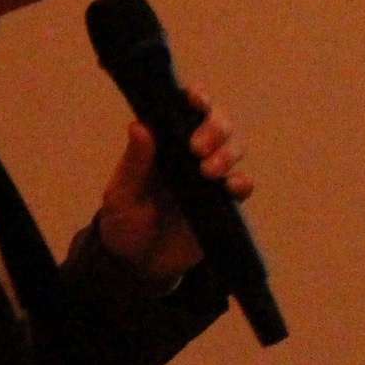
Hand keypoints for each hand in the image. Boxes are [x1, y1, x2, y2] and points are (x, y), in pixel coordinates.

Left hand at [96, 87, 253, 284]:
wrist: (139, 266)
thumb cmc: (124, 223)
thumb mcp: (121, 195)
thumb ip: (133, 164)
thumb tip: (139, 126)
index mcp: (165, 143)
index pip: (186, 108)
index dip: (197, 98)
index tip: (196, 101)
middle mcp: (191, 153)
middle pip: (219, 122)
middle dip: (215, 128)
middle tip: (197, 149)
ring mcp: (210, 176)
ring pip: (235, 147)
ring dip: (227, 153)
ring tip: (208, 172)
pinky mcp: (223, 203)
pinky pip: (243, 184)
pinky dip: (242, 182)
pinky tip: (230, 189)